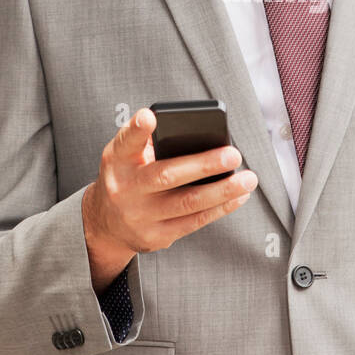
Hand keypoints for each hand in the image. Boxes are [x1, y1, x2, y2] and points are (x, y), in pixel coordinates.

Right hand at [82, 106, 257, 291]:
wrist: (106, 223)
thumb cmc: (127, 176)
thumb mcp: (125, 155)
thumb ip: (149, 140)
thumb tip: (197, 131)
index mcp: (117, 161)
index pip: (125, 142)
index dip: (137, 129)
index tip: (150, 117)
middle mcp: (124, 189)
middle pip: (165, 176)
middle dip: (203, 165)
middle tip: (233, 154)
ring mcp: (140, 216)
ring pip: (187, 203)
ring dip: (223, 191)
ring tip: (248, 179)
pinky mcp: (156, 237)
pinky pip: (194, 222)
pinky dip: (220, 208)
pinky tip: (239, 196)